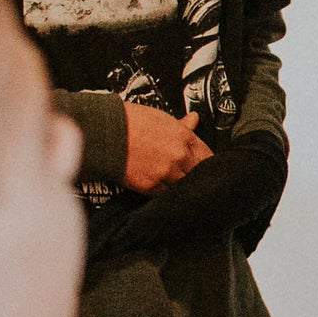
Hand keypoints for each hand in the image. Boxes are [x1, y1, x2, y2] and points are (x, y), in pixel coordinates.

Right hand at [91, 136, 286, 258]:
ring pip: (186, 187)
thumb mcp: (160, 118)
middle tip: (204, 188)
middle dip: (202, 180)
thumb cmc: (131, 122)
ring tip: (190, 196)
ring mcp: (167, 173)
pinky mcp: (152, 187)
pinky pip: (168, 195)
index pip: (208, 156)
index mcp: (185, 137)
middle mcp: (179, 156)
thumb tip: (194, 120)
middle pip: (200, 174)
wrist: (106, 133)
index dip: (209, 165)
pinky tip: (173, 199)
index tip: (210, 171)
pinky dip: (170, 196)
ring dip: (188, 191)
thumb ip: (180, 125)